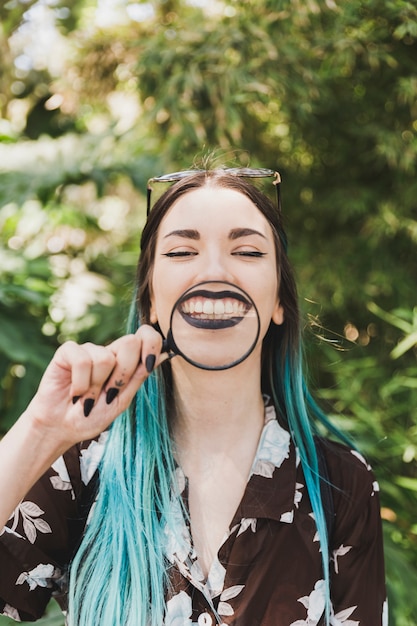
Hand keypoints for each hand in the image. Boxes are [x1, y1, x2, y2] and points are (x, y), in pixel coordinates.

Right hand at [23, 325, 163, 450]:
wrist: (61, 429)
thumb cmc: (91, 416)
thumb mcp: (121, 401)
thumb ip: (138, 377)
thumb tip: (164, 355)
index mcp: (125, 362)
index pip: (146, 337)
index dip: (152, 344)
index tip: (149, 365)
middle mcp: (108, 352)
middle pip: (130, 342)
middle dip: (122, 374)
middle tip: (109, 394)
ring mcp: (88, 350)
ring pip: (105, 358)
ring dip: (96, 387)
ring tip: (87, 398)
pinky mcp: (67, 352)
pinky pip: (82, 360)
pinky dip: (80, 383)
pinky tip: (75, 392)